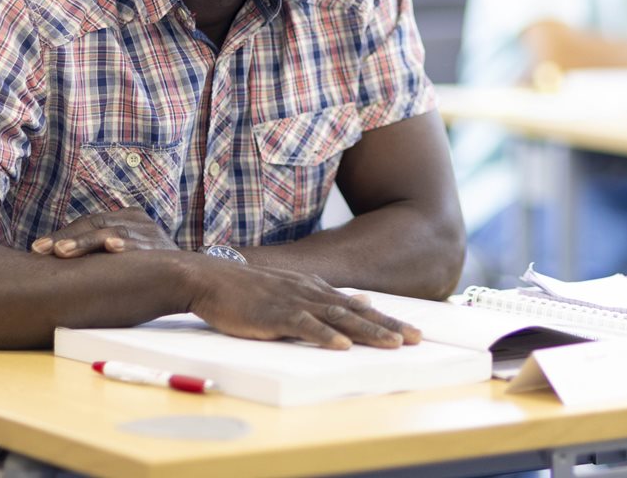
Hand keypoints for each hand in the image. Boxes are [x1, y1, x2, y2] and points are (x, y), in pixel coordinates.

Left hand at [30, 207, 178, 256]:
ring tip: (64, 251)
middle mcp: (136, 220)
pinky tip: (111, 248)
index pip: (87, 222)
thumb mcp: (125, 253)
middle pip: (94, 224)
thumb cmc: (150, 267)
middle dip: (66, 239)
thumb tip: (57, 259)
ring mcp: (149, 232)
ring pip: (110, 232)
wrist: (194, 275)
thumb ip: (100, 250)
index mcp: (125, 217)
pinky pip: (140, 244)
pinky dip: (126, 245)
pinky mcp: (160, 246)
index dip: (61, 235)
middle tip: (44, 250)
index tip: (37, 250)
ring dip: (86, 242)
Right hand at [188, 262, 422, 349]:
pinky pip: (305, 326)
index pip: (357, 308)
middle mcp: (311, 292)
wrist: (210, 279)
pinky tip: (342, 346)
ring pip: (338, 319)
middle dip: (388, 326)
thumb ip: (326, 296)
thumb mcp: (294, 288)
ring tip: (391, 344)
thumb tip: (361, 300)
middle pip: (357, 313)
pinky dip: (325, 336)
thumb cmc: (247, 289)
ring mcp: (294, 302)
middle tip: (416, 339)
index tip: (411, 332)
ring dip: (367, 331)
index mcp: (315, 289)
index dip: (386, 320)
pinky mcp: (275, 313)